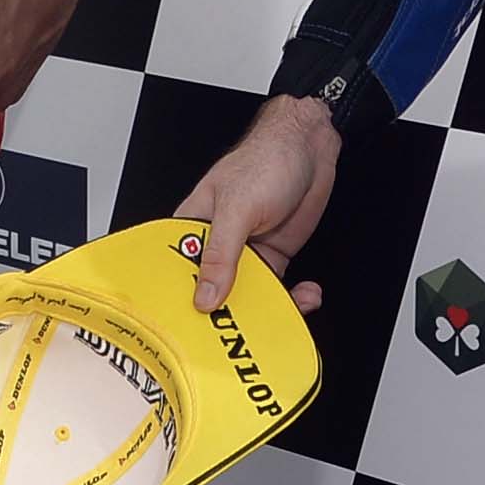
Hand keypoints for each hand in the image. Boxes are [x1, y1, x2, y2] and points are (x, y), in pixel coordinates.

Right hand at [176, 96, 339, 312]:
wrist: (309, 147)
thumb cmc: (265, 158)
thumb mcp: (238, 207)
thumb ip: (222, 253)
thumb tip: (205, 295)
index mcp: (194, 227)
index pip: (175, 271)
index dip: (178, 302)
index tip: (186, 330)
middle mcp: (217, 244)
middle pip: (211, 291)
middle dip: (225, 315)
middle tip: (238, 337)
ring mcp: (247, 252)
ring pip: (247, 295)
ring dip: (265, 310)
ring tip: (279, 318)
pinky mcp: (273, 257)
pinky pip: (278, 289)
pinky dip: (293, 298)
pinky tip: (304, 296)